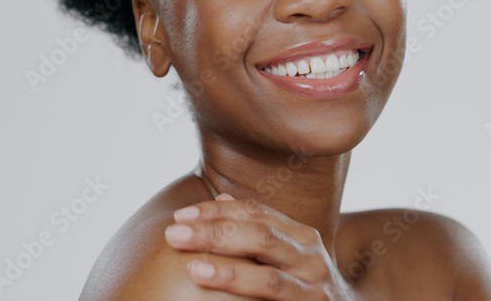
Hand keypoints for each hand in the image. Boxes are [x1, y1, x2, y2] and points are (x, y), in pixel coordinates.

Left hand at [164, 194, 355, 299]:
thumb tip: (219, 199)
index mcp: (300, 235)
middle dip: (214, 232)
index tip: (180, 216)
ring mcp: (315, 288)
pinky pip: (276, 299)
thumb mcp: (285, 256)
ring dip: (227, 270)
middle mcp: (311, 256)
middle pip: (260, 235)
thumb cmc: (303, 289)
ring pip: (268, 276)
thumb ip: (258, 231)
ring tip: (192, 266)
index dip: (216, 212)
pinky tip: (219, 293)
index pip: (255, 213)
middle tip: (174, 234)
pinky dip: (245, 293)